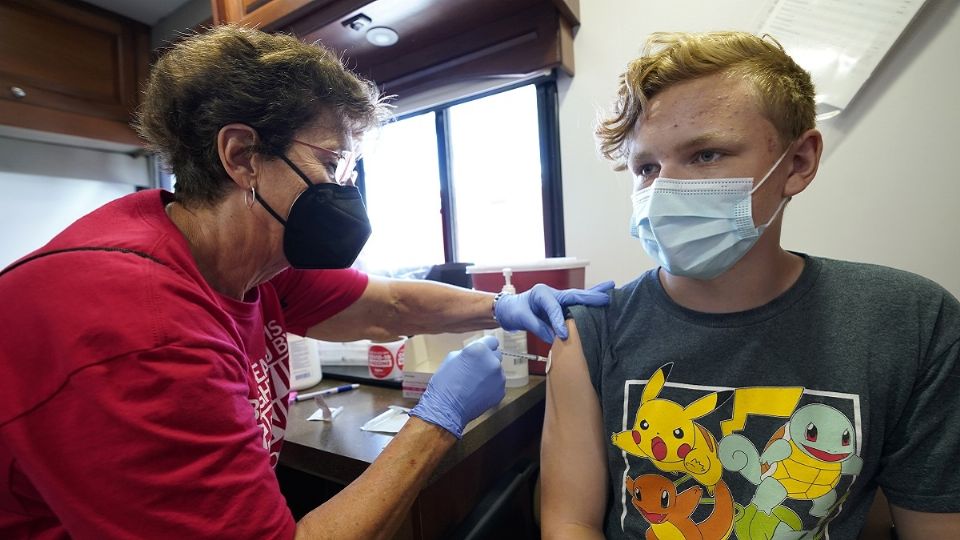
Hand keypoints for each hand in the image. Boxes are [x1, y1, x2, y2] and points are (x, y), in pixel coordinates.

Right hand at [408, 335, 504, 438]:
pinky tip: (478, 391)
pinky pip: (498, 384)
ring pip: (497, 370)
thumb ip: (468, 351)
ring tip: (475, 383)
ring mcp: (499, 378)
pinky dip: (491, 386)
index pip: (492, 341)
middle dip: (488, 359)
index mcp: (479, 350)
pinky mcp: (501, 391)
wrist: (447, 409)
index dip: (485, 346)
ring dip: (489, 373)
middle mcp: (493, 361)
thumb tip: (476, 353)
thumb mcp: (451, 358)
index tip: (482, 351)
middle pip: (496, 354)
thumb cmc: (445, 383)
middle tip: (475, 368)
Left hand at [494, 281, 614, 342]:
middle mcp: (554, 294)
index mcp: (542, 293)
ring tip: (611, 288)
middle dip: (590, 297)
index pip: (554, 307)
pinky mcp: (562, 307)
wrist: (509, 309)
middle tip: (607, 298)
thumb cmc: (513, 310)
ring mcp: (559, 299)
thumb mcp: (520, 318)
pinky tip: (603, 298)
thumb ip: (537, 327)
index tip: (564, 335)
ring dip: (595, 295)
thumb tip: (554, 337)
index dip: (559, 321)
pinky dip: (590, 301)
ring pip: (579, 297)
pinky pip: (577, 305)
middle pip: (574, 295)